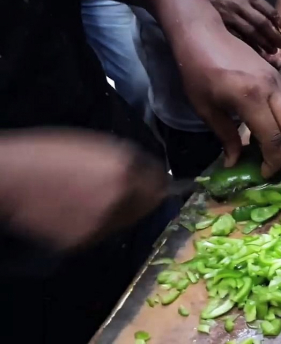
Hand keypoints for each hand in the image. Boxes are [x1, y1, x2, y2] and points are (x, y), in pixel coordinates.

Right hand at [0, 130, 167, 250]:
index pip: (160, 182)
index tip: (155, 182)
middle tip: (126, 192)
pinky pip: (101, 232)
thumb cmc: (48, 154)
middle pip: (149, 205)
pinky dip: (96, 224)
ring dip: (120, 212)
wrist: (9, 180)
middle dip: (143, 198)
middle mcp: (120, 199)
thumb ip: (126, 160)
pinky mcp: (84, 241)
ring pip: (126, 221)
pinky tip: (76, 212)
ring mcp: (102, 223)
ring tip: (93, 199)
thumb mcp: (95, 145)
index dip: (158, 181)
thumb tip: (146, 171)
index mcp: (124, 170)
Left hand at [172, 21, 280, 177]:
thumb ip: (225, 136)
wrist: (203, 33)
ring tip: (279, 151)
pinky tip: (276, 129)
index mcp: (250, 98)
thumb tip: (235, 162)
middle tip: (276, 168)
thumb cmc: (197, 70)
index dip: (271, 161)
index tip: (264, 173)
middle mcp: (271, 90)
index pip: (273, 138)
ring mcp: (278, 81)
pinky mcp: (279, 77)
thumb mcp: (205, 108)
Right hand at [202, 0, 280, 53]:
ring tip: (272, 52)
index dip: (279, 24)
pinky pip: (239, 39)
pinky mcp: (222, 26)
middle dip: (274, 37)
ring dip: (264, 44)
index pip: (269, 11)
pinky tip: (257, 54)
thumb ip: (254, 4)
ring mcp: (230, 16)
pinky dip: (250, 47)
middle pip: (262, 24)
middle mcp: (240, 4)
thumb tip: (272, 23)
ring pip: (252, 33)